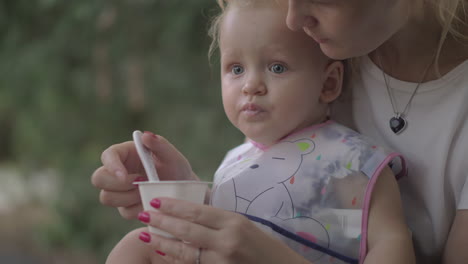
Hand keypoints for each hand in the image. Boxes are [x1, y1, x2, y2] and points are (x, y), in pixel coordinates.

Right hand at [91, 132, 195, 218]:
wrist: (183, 192)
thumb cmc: (177, 169)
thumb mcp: (172, 157)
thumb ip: (160, 145)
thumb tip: (146, 135)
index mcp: (125, 153)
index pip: (108, 155)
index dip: (111, 165)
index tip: (124, 176)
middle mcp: (118, 171)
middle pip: (98, 179)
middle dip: (118, 185)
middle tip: (141, 184)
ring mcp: (119, 190)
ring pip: (107, 197)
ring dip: (129, 197)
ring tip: (149, 191)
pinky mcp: (125, 206)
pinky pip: (124, 212)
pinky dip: (139, 208)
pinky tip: (151, 201)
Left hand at [137, 198, 309, 263]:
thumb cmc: (261, 245)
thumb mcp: (242, 224)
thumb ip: (217, 219)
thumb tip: (188, 212)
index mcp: (233, 222)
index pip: (197, 211)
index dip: (174, 206)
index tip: (157, 201)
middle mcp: (226, 241)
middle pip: (187, 230)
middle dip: (162, 222)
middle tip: (143, 214)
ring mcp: (221, 260)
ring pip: (184, 251)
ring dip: (162, 242)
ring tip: (145, 235)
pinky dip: (175, 258)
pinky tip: (162, 253)